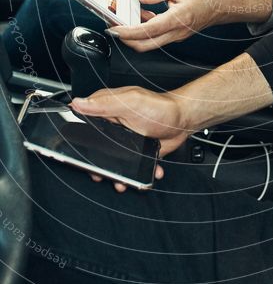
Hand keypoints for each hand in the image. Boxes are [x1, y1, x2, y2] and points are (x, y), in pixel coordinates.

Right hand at [71, 86, 188, 191]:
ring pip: (113, 160)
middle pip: (96, 146)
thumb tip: (78, 102)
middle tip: (101, 174)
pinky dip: (137, 174)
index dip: (78, 138)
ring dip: (117, 174)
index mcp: (109, 109)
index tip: (78, 153)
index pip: (84, 122)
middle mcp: (114, 124)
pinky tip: (143, 175)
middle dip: (98, 164)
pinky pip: (131, 165)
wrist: (184, 119)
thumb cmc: (161, 107)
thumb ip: (105, 103)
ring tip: (122, 182)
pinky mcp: (137, 150)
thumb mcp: (131, 102)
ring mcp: (125, 138)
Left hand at [110, 0, 272, 51]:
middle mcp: (176, 33)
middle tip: (113, 24)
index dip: (127, 32)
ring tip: (127, 13)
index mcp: (177, 19)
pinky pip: (156, 36)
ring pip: (149, 41)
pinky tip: (142, 12)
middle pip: (144, 45)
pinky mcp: (176, 35)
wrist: (225, 5)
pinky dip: (144, 27)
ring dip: (134, 31)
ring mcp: (176, 36)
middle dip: (125, 38)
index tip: (112, 28)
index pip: (147, 31)